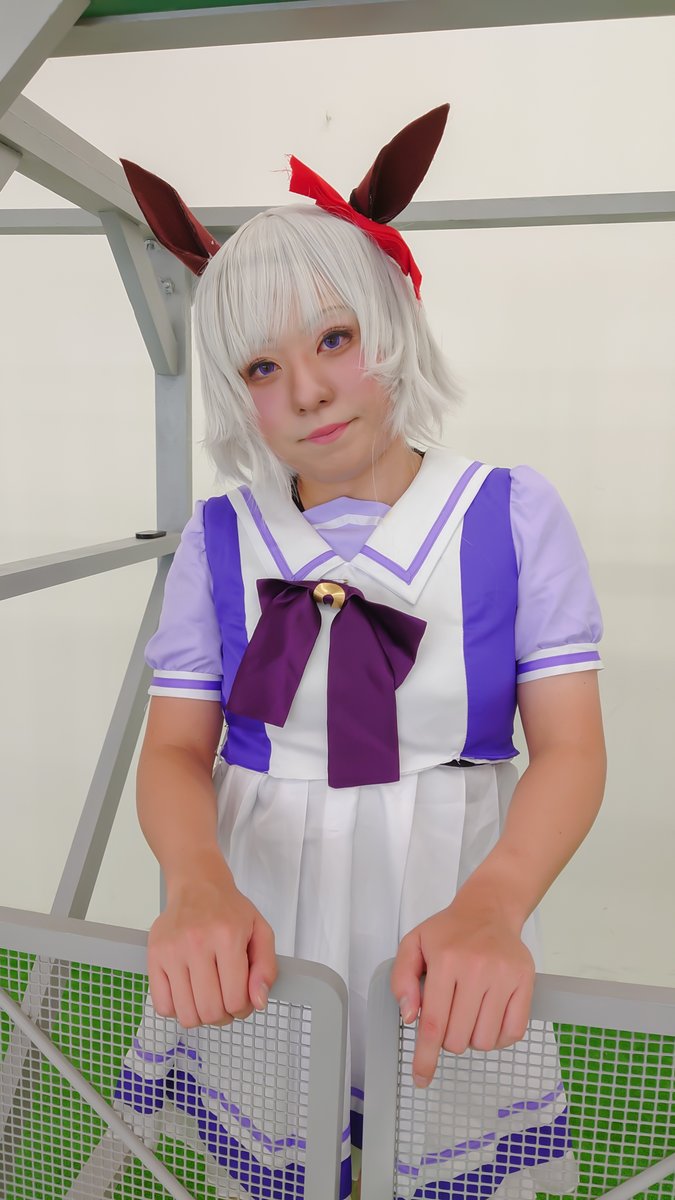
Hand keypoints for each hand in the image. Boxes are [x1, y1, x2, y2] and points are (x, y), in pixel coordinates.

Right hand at [147, 860, 276, 1028]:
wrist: (197, 885)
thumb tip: (258, 1003)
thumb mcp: (261, 931)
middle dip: (223, 1016)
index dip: (243, 1009)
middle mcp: (197, 944)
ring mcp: (172, 951)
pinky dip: (176, 1010)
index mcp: (227, 937)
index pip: (235, 999)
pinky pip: (162, 1006)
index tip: (242, 1000)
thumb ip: (266, 968)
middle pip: (210, 1011)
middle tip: (225, 1002)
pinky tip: (187, 994)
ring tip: (206, 999)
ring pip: (185, 1014)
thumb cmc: (229, 911)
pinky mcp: (153, 956)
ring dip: (200, 1016)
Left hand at [390, 899, 533, 1087]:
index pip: (433, 1023)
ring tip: (469, 1015)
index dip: (425, 1057)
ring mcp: (504, 976)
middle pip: (458, 1038)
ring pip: (485, 1040)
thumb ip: (401, 979)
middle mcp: (476, 968)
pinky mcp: (525, 981)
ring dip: (473, 1039)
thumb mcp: (413, 944)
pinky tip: (489, 1021)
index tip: (422, 1079)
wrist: (489, 909)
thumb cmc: (449, 931)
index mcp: (445, 960)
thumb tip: (410, 1016)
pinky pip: (513, 1032)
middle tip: (449, 1017)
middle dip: (448, 1040)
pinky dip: (498, 1038)